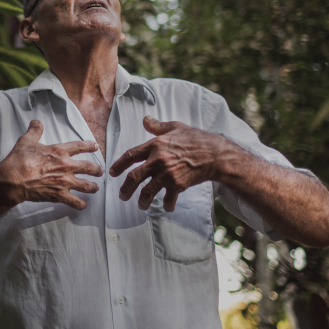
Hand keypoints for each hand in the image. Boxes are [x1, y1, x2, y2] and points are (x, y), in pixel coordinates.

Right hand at [0, 120, 103, 209]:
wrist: (14, 179)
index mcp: (59, 151)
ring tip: (95, 188)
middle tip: (100, 171)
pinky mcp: (59, 195)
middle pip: (89, 167)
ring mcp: (64, 182)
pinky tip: (83, 205)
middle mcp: (66, 166)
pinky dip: (80, 204)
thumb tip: (36, 122)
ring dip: (93, 187)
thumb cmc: (20, 160)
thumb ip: (34, 131)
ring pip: (86, 185)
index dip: (89, 146)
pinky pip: (74, 202)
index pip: (80, 146)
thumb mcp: (26, 141)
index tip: (96, 147)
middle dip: (97, 170)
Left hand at [109, 116, 230, 211]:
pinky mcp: (178, 184)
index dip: (119, 165)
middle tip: (122, 195)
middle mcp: (158, 160)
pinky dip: (167, 205)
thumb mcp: (175, 127)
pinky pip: (168, 198)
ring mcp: (167, 174)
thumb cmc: (196, 139)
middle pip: (134, 177)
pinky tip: (166, 207)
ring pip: (148, 191)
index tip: (113, 173)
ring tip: (141, 205)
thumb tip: (145, 120)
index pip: (130, 156)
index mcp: (155, 145)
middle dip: (125, 189)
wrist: (215, 154)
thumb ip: (158, 126)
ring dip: (142, 201)